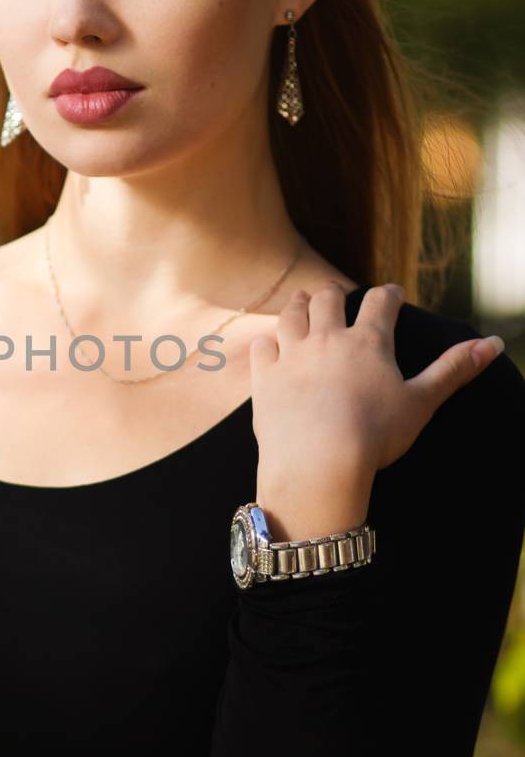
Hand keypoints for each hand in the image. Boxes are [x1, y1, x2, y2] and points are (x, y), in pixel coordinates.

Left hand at [250, 281, 502, 539]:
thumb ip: (454, 369)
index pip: (380, 303)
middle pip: (328, 299)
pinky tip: (272, 343)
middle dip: (335, 293)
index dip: (388, 295)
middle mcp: (327, 339)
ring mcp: (292, 355)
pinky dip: (269, 341)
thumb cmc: (375, 436)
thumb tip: (493, 343)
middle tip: (337, 294)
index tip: (391, 293)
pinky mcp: (264, 377)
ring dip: (299, 305)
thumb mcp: (422, 402)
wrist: (318, 463)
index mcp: (368, 342)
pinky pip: (263, 346)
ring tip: (302, 302)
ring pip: (291, 315)